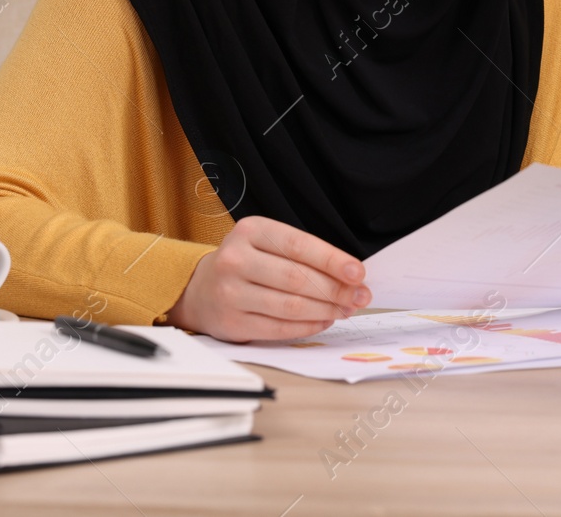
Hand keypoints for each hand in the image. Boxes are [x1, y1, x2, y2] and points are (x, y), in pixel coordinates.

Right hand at [163, 215, 370, 341]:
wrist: (200, 288)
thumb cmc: (247, 262)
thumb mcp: (267, 243)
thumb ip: (303, 255)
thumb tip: (350, 276)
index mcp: (250, 231)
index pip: (298, 245)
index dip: (332, 260)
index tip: (358, 273)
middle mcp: (236, 259)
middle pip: (297, 278)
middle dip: (335, 289)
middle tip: (360, 296)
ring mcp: (231, 293)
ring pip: (290, 306)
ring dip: (326, 310)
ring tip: (346, 309)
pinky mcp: (232, 323)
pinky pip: (279, 328)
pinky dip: (308, 326)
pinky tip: (324, 320)